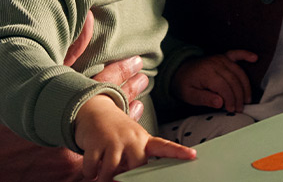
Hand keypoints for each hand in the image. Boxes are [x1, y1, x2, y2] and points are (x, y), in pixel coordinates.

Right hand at [0, 10, 146, 181]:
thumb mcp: (19, 80)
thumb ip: (64, 52)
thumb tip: (90, 21)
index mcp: (52, 105)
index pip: (99, 83)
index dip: (121, 71)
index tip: (137, 61)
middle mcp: (61, 132)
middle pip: (107, 110)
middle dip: (127, 91)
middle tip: (143, 78)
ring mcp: (63, 158)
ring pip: (104, 138)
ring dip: (121, 121)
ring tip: (138, 105)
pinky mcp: (59, 178)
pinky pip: (93, 164)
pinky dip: (105, 149)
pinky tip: (118, 142)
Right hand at [75, 95, 194, 181]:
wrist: (93, 108)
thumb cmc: (115, 132)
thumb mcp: (131, 141)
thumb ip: (137, 159)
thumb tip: (135, 176)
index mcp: (144, 139)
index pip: (165, 147)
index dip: (179, 152)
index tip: (192, 155)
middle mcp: (132, 138)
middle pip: (136, 167)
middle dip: (125, 176)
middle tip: (117, 173)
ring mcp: (114, 140)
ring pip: (111, 172)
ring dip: (103, 176)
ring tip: (102, 169)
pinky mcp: (96, 143)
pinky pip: (92, 169)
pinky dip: (90, 172)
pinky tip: (92, 164)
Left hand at [172, 50, 257, 112]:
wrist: (178, 70)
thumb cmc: (184, 85)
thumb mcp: (189, 96)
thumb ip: (204, 99)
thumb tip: (220, 102)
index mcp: (206, 73)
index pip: (224, 87)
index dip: (230, 100)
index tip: (231, 110)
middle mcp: (215, 63)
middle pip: (233, 81)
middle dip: (239, 96)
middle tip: (240, 109)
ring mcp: (221, 58)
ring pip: (239, 72)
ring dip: (245, 86)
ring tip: (247, 99)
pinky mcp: (224, 56)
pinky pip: (237, 54)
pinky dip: (246, 55)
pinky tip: (255, 58)